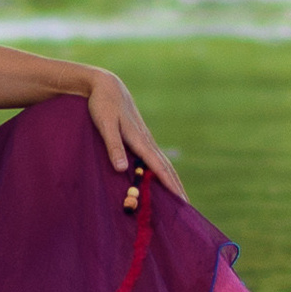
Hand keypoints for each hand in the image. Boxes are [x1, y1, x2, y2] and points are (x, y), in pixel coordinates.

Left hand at [84, 70, 184, 198]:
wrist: (106, 85)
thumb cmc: (103, 104)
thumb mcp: (105, 125)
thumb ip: (114, 146)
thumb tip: (122, 169)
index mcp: (140, 140)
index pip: (159, 167)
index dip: (170, 184)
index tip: (180, 200)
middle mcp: (146, 140)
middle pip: (166, 167)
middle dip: (177, 186)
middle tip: (187, 206)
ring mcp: (145, 138)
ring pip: (162, 162)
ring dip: (172, 179)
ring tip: (180, 195)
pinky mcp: (140, 137)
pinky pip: (155, 158)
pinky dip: (163, 170)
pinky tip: (162, 177)